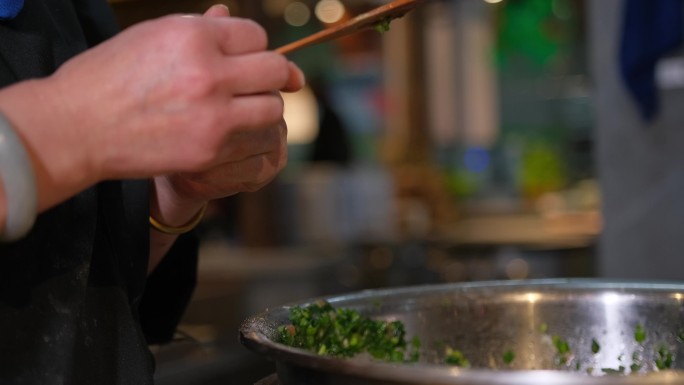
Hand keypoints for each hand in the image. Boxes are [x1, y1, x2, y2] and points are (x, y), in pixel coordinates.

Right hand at [48, 4, 302, 180]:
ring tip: (244, 111)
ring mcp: (213, 114)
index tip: (246, 61)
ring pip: (272, 109)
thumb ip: (202, 31)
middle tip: (263, 85)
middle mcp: (209, 72)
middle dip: (274, 76)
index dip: (253, 48)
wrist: (76, 126)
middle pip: (275, 70)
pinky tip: (231, 135)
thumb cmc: (110, 76)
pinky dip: (250, 139)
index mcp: (193, 35)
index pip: (256, 35)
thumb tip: (239, 24)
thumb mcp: (153, 36)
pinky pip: (256, 142)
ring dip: (264, 109)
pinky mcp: (210, 150)